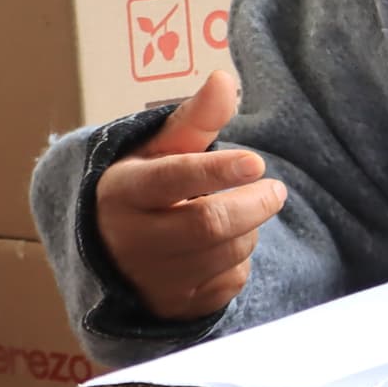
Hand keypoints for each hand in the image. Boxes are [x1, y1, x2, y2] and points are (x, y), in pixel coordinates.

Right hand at [93, 71, 286, 319]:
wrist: (112, 252)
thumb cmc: (146, 187)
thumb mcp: (160, 150)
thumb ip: (196, 118)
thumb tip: (225, 79)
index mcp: (122, 191)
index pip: (172, 180)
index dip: (216, 171)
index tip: (255, 162)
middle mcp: (131, 239)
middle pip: (209, 224)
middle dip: (253, 205)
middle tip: (276, 190)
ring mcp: (152, 279)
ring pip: (225, 253)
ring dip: (247, 231)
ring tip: (239, 214)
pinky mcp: (176, 307)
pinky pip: (229, 283)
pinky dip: (239, 260)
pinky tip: (223, 246)